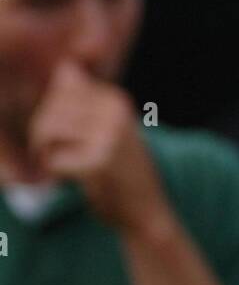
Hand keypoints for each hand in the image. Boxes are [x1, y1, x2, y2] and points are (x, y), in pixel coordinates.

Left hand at [28, 61, 167, 232]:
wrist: (150, 215)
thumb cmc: (125, 177)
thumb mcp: (109, 130)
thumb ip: (87, 99)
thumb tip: (64, 69)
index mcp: (116, 101)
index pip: (64, 89)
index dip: (53, 112)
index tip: (60, 138)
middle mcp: (114, 114)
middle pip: (53, 107)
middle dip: (42, 132)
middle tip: (46, 155)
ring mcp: (108, 139)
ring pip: (50, 130)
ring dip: (43, 150)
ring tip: (51, 165)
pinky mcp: (99, 165)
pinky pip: (55, 159)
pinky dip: (53, 172)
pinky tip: (62, 180)